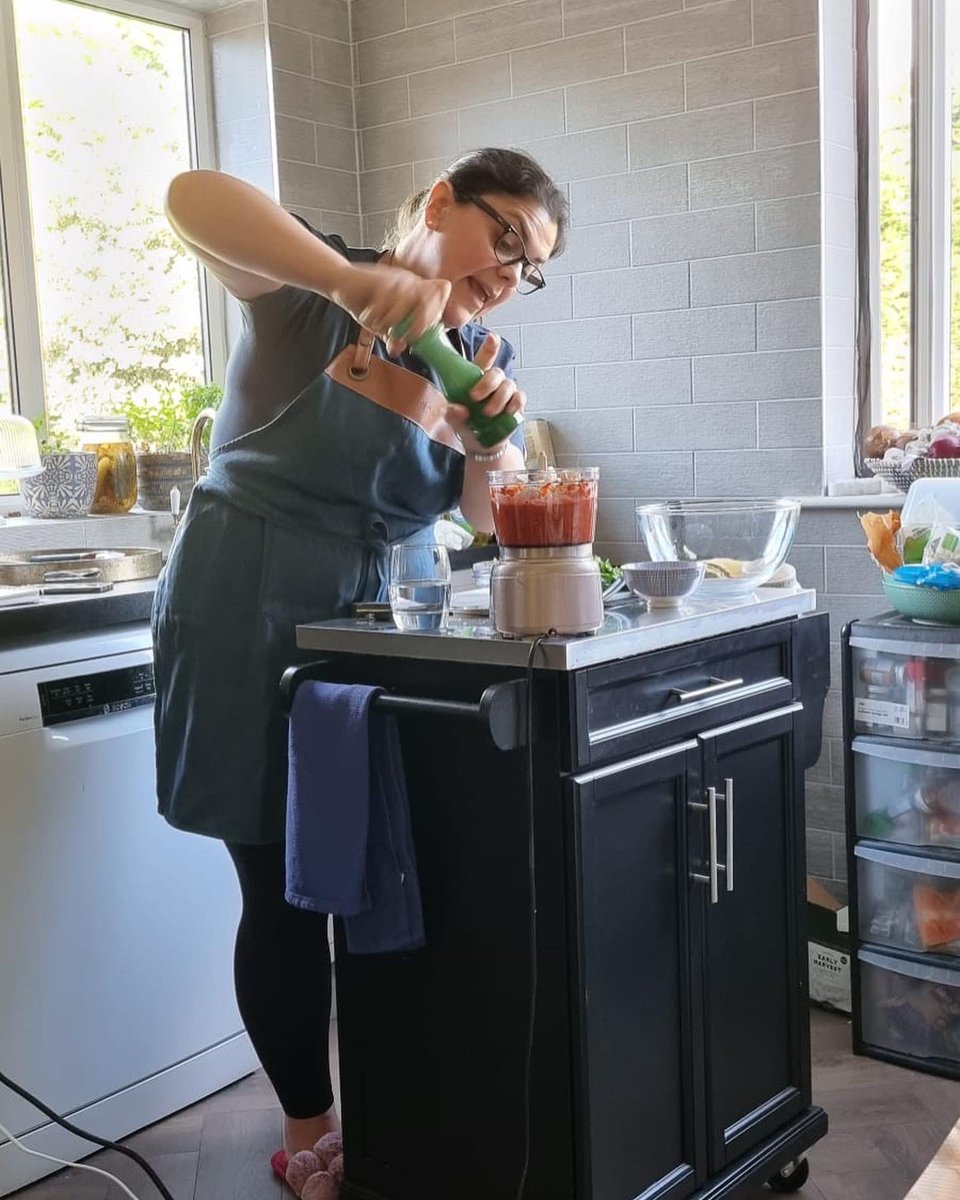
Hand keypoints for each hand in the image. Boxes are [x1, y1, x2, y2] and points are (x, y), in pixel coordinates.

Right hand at [331, 261, 449, 354]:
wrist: (340, 282)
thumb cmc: (364, 302)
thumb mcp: (382, 323)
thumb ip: (392, 336)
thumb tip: (398, 350)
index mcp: (416, 289)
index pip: (441, 292)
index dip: (436, 313)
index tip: (422, 333)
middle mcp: (410, 280)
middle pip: (430, 297)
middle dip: (419, 323)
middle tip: (405, 338)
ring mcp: (396, 278)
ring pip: (409, 301)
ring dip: (395, 321)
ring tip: (382, 328)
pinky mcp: (380, 279)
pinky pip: (386, 301)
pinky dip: (377, 315)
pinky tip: (369, 318)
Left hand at [447, 332, 525, 453]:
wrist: (483, 447)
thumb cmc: (468, 427)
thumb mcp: (455, 422)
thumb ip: (454, 415)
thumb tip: (458, 409)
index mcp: (475, 380)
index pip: (483, 360)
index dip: (489, 348)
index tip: (493, 337)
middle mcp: (492, 383)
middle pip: (496, 372)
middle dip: (487, 383)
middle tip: (475, 397)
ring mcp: (506, 394)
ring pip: (509, 385)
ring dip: (498, 398)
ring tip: (488, 413)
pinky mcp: (516, 406)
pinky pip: (520, 398)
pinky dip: (514, 404)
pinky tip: (507, 412)